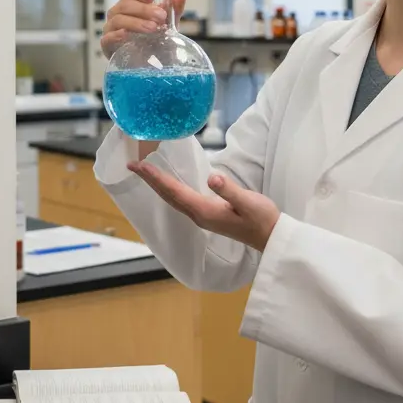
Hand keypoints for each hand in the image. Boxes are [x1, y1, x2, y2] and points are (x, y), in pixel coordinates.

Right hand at [101, 0, 186, 57]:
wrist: (151, 63)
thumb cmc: (155, 39)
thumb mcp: (168, 22)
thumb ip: (174, 7)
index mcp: (130, 4)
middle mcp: (118, 14)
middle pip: (125, 4)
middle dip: (144, 9)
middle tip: (161, 17)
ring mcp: (111, 29)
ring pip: (118, 19)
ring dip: (136, 22)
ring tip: (153, 28)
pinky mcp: (108, 46)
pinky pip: (108, 37)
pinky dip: (117, 35)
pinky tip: (127, 35)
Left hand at [126, 159, 279, 252]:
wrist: (270, 236)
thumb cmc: (261, 218)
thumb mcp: (249, 202)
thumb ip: (229, 190)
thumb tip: (212, 177)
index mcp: (204, 211)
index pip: (174, 192)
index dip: (156, 178)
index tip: (140, 166)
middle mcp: (198, 215)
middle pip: (168, 196)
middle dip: (150, 180)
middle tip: (132, 165)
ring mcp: (202, 216)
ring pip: (173, 198)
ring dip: (157, 185)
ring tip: (144, 172)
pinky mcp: (207, 214)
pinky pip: (181, 200)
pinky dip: (169, 189)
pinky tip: (166, 184)